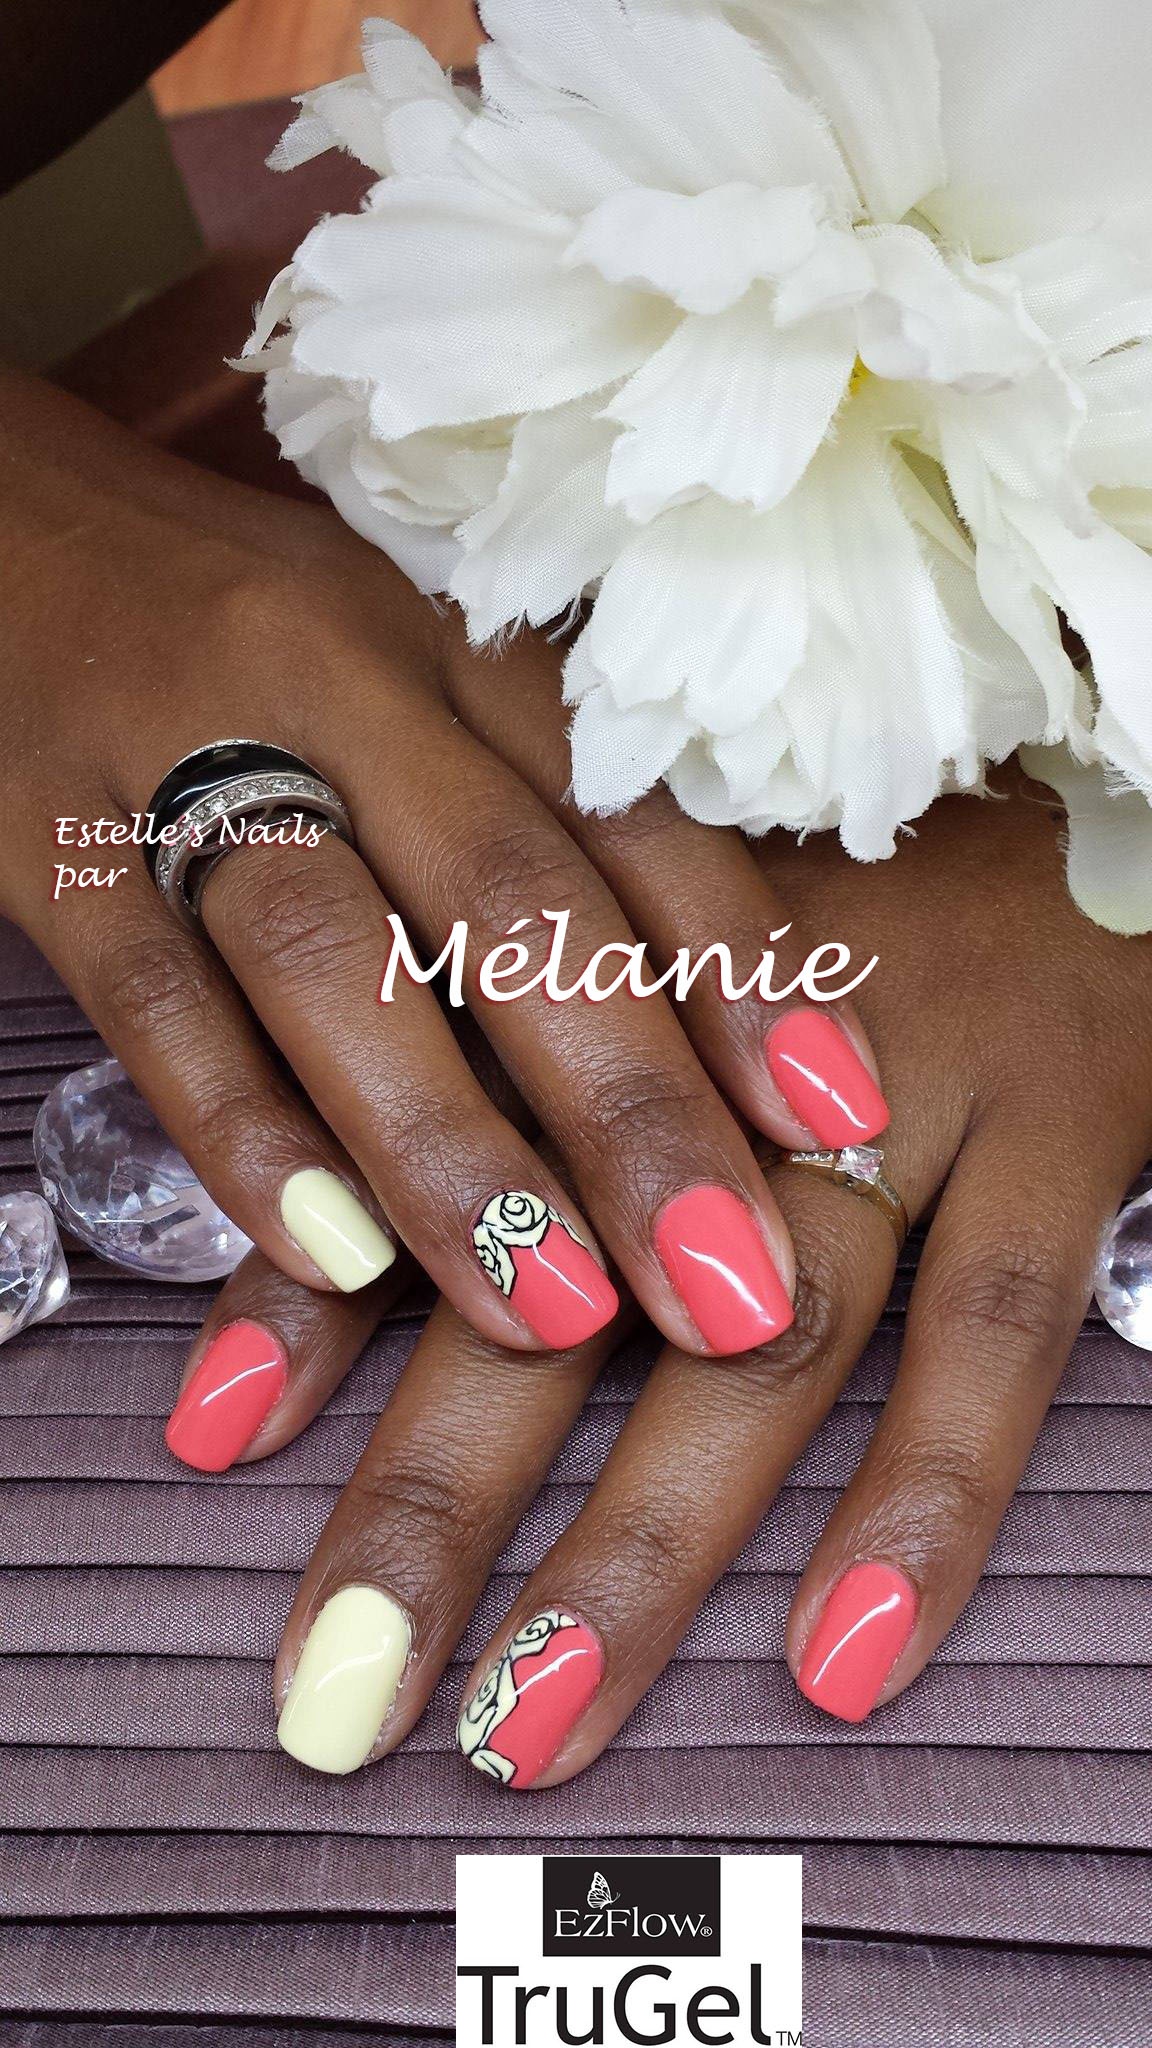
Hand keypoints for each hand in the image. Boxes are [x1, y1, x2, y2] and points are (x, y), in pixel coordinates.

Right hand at [1, 370, 886, 1365]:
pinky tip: (334, 1260)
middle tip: (729, 1290)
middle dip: (633, 1106)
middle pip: (510, 897)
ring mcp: (186, 757)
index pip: (633, 812)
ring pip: (337, 955)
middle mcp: (348, 686)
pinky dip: (246, 1133)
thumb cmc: (267, 651)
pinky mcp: (54, 846)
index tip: (841, 1130)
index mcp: (467, 650)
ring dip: (451, 1145)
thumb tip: (721, 1054)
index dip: (747, 972)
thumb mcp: (425, 690)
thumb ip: (545, 832)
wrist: (14, 540)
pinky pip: (157, 1001)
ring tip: (551, 1311)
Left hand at [247, 769, 1150, 1775]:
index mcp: (616, 965)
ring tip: (535, 1716)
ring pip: (769, 1322)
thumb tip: (302, 1287)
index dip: (313, 1287)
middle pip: (574, 1269)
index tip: (213, 1443)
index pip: (438, 1135)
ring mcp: (910, 1071)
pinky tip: (843, 1652)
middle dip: (444, 1487)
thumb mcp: (651, 958)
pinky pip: (999, 1319)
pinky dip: (929, 1488)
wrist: (1070, 813)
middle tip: (343, 1692)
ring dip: (646, 1531)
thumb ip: (490, 1097)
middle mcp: (735, 1029)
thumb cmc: (836, 901)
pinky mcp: (1063, 1108)